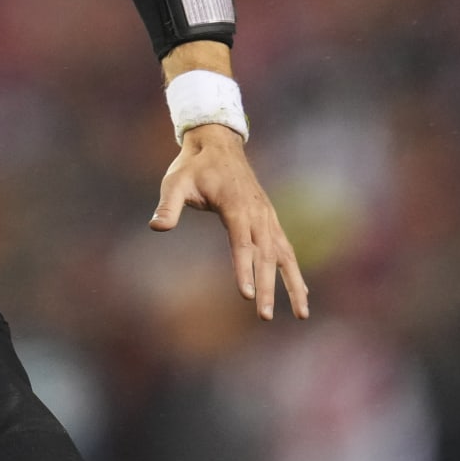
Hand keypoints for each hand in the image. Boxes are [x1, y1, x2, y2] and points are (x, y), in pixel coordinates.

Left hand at [149, 123, 309, 320]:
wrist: (218, 144)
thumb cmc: (193, 166)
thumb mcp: (175, 183)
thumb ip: (168, 206)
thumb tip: (156, 227)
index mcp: (236, 207)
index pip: (241, 244)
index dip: (244, 270)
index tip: (247, 295)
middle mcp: (257, 215)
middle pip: (265, 256)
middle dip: (268, 287)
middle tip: (264, 316)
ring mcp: (267, 217)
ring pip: (284, 255)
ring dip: (293, 285)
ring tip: (302, 315)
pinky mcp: (269, 220)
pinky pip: (286, 249)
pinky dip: (294, 271)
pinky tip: (302, 294)